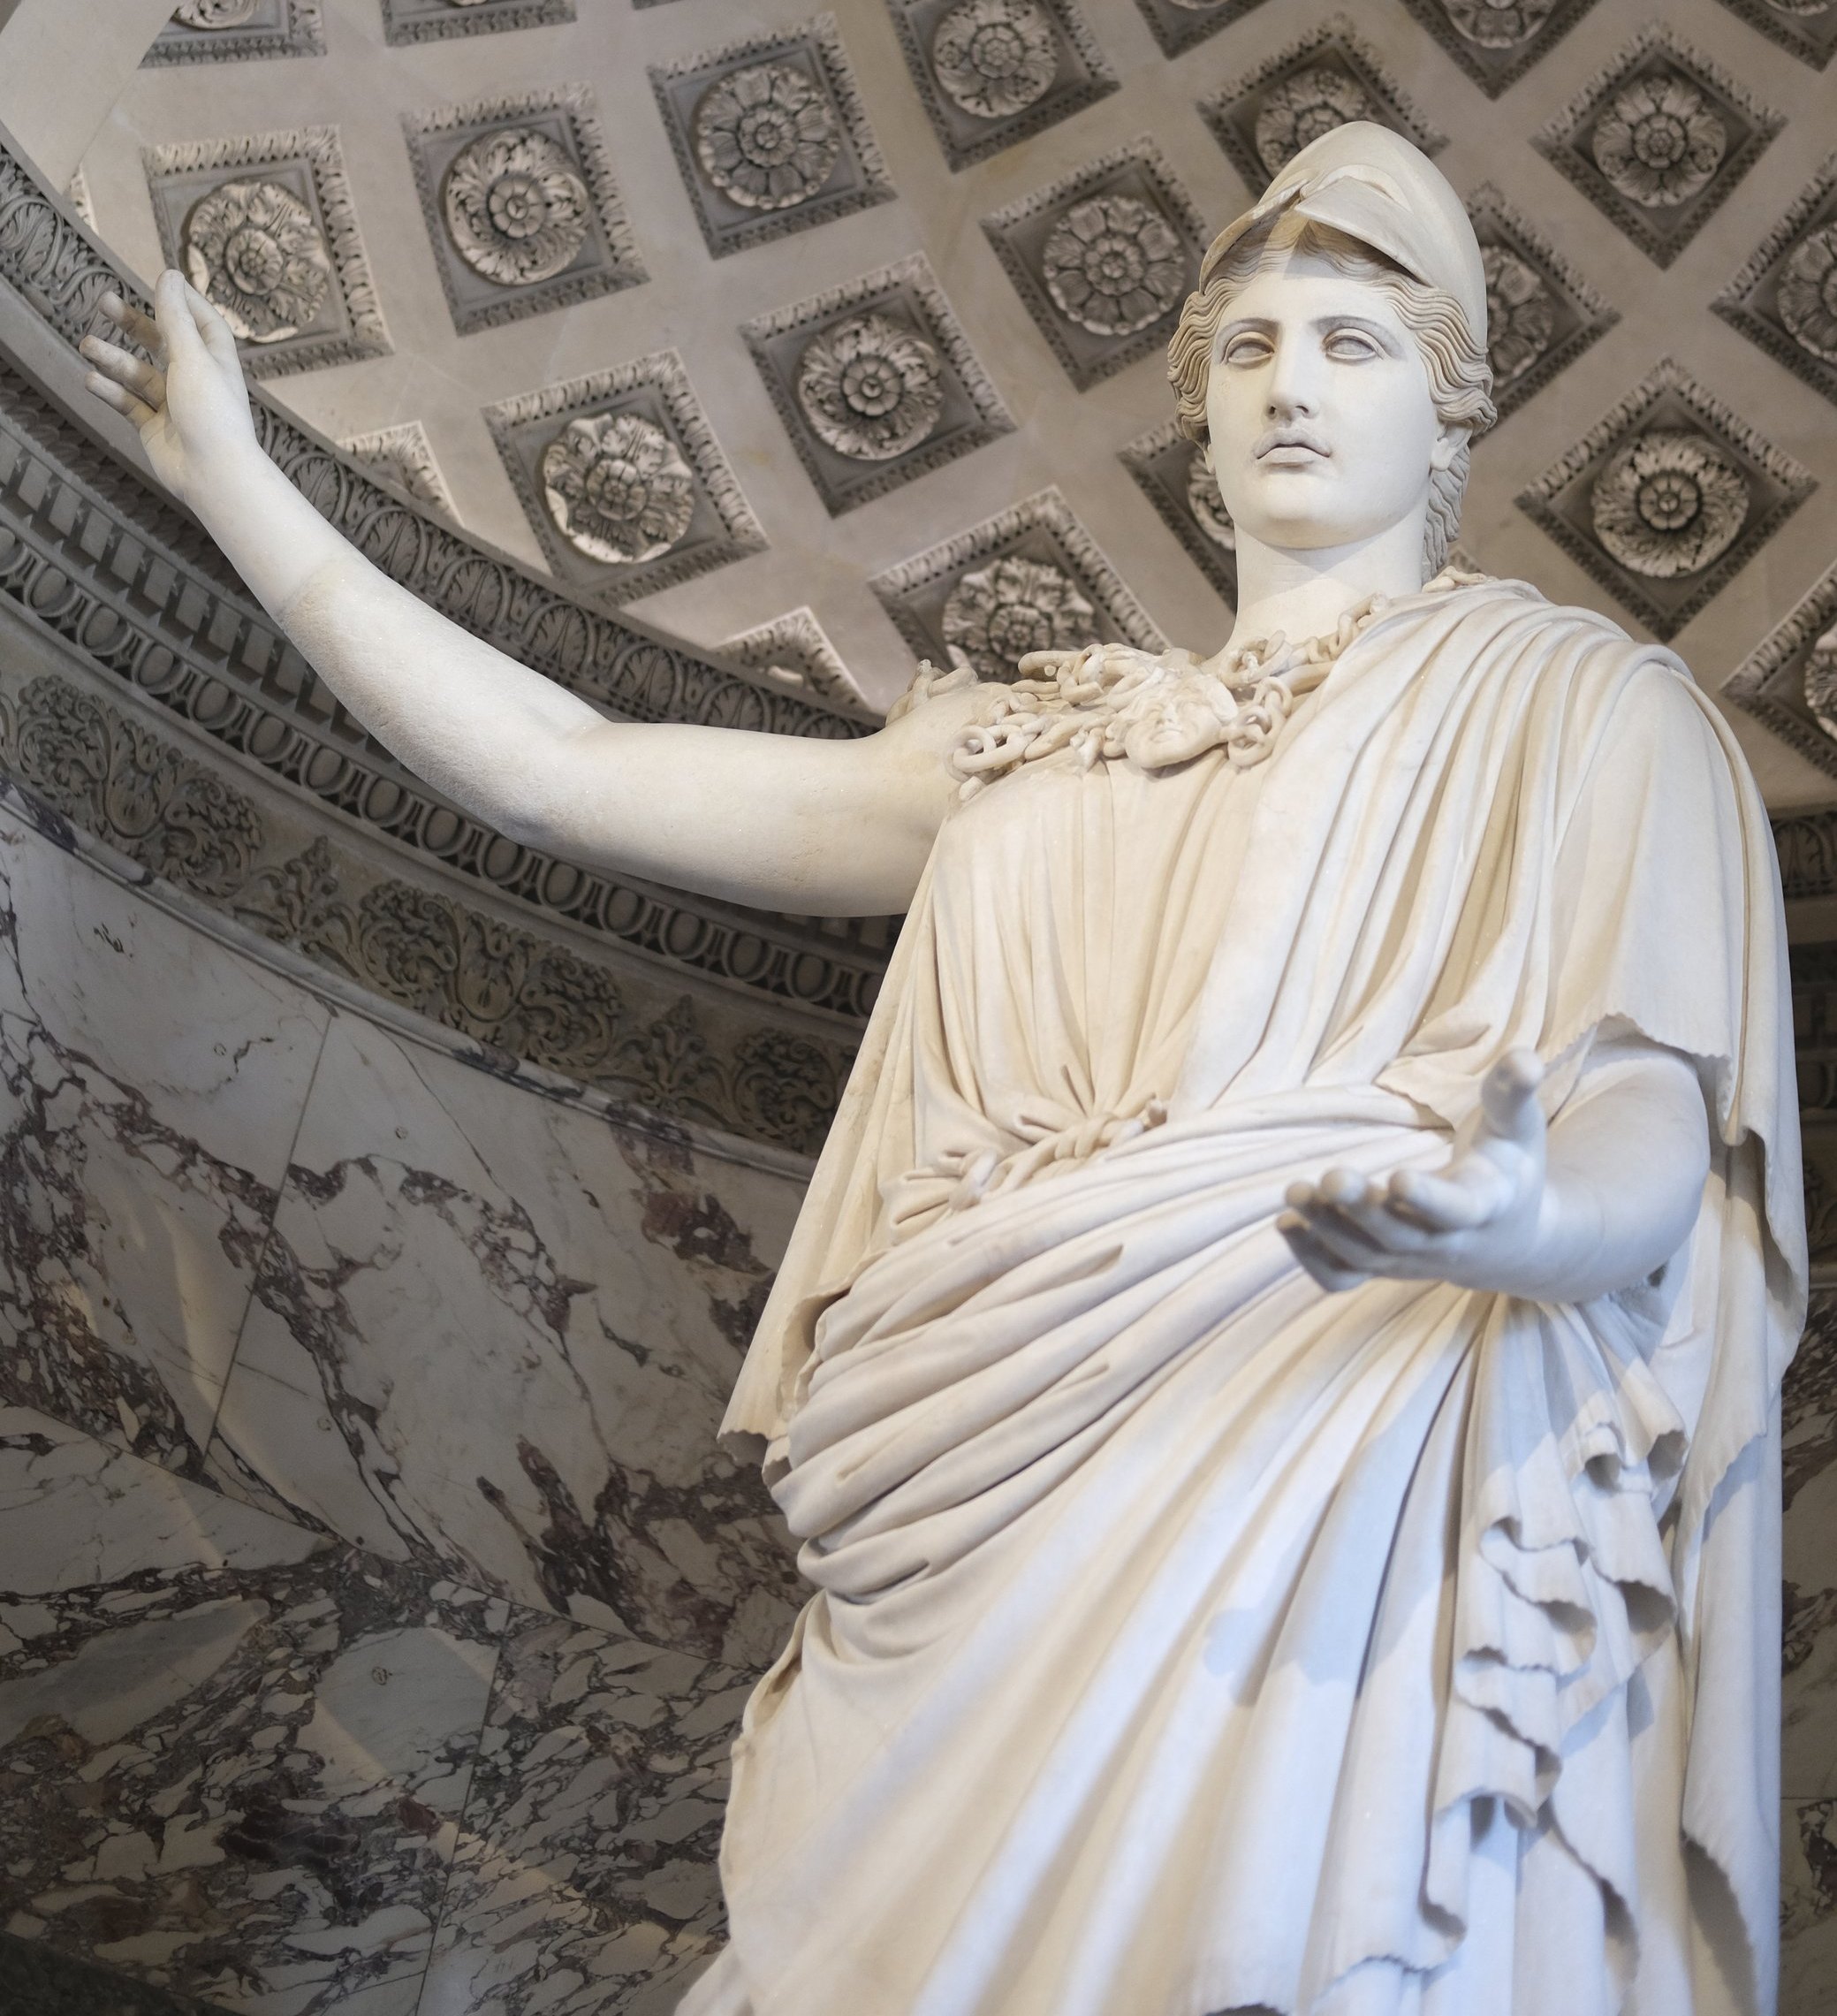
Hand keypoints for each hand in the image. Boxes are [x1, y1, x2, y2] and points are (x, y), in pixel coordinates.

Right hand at [79, 270, 256, 508]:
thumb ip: (176, 317)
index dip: (184, 301)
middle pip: (163, 343)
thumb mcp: (192, 357)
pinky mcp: (156, 429)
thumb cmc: (211, 412)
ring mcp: (174, 406)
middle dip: (133, 323)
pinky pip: (129, 404)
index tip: (162, 280)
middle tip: (103, 301)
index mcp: (215, 362)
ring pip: (139, 374)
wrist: (213, 475)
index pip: (203, 323)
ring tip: (87, 345)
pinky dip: (112, 392)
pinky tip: (92, 380)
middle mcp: (196, 381)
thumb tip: (169, 274)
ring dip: (113, 359)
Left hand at [1278, 1050, 1552, 1297]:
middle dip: (1362, 1209)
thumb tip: (1524, 1057)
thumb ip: (1515, 1092)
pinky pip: (1343, 1276)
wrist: (1510, 1239)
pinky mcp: (1383, 1268)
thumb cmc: (1509, 1168)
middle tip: (1329, 1176)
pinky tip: (1286, 1223)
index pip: (1458, 1209)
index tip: (1398, 1177)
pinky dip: (1311, 1258)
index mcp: (1485, 1205)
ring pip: (1365, 1256)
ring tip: (1294, 1191)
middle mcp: (1447, 1243)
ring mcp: (1411, 1262)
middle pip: (1400, 1236)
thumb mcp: (1519, 1129)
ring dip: (1327, 1228)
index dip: (1429, 1199)